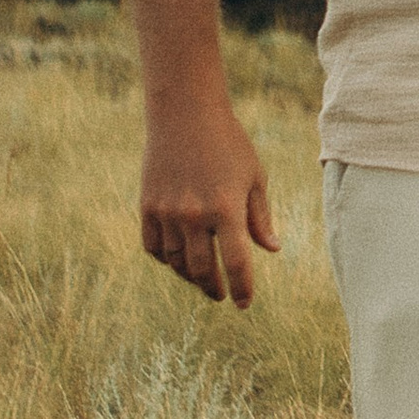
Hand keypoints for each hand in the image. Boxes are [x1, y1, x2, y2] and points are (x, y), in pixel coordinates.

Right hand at [139, 101, 279, 307]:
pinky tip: (178, 259)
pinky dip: (166, 259)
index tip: (243, 304)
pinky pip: (154, 247)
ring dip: (190, 276)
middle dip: (214, 288)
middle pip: (203, 270)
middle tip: (221, 294)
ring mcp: (167, 212)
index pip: (237, 263)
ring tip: (201, 279)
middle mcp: (195, 215)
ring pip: (176, 262)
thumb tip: (271, 250)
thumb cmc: (229, 144)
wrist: (185, 115)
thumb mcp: (254, 177)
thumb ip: (260, 217)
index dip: (242, 289)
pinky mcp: (147, 207)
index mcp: (227, 208)